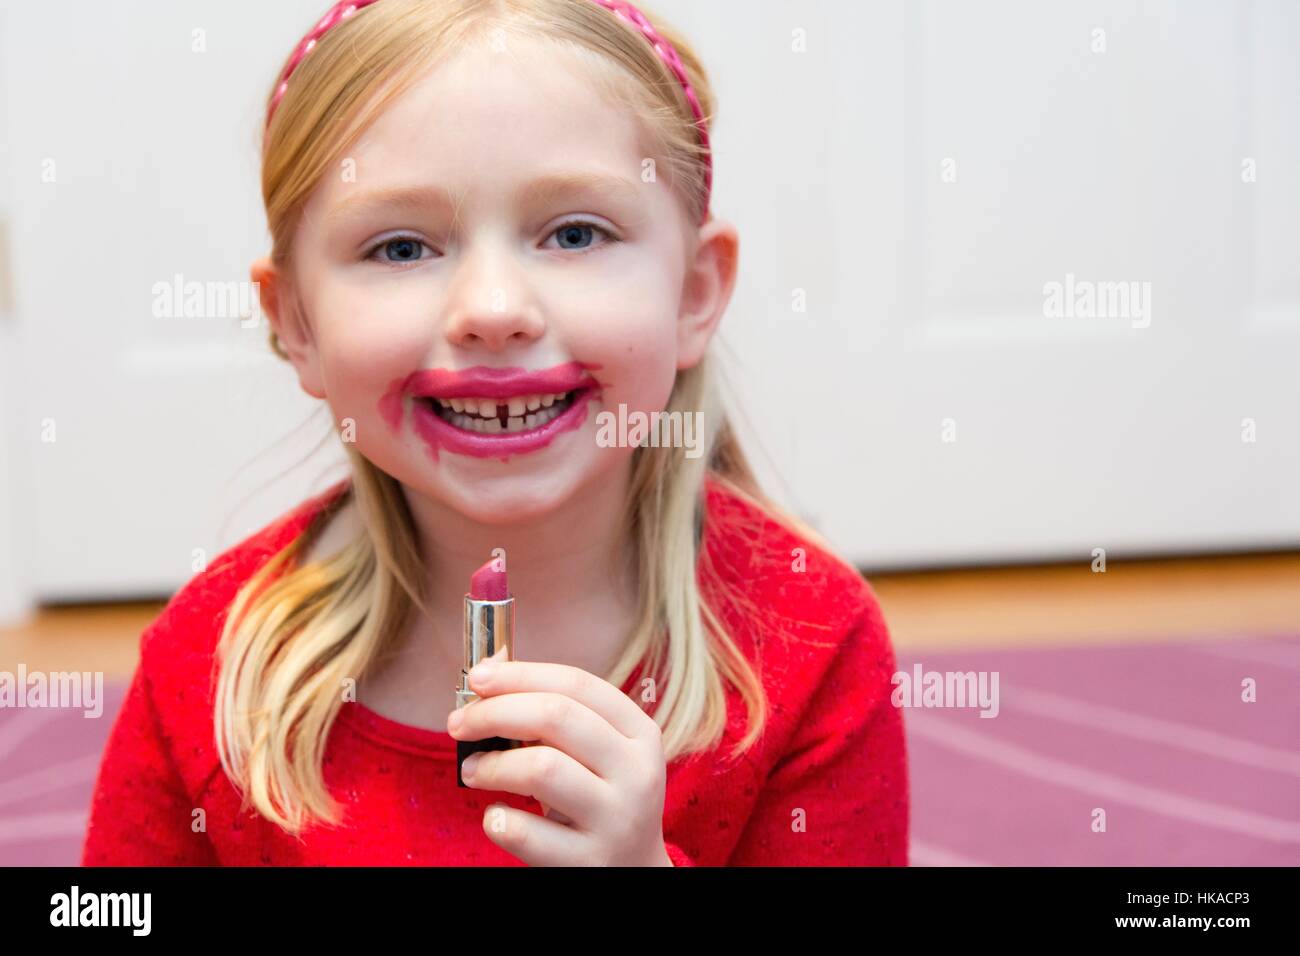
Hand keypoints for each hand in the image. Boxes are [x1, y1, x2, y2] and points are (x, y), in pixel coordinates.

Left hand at [447, 658, 672, 865]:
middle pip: (556, 716)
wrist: (634, 871)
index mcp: (639, 733)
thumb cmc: (600, 798)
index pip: (577, 684)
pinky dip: (497, 818)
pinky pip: (526, 833)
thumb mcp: (600, 753)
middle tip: (458, 723)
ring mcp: (616, 820)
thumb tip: (490, 672)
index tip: (476, 677)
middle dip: (494, 712)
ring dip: (492, 764)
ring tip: (473, 770)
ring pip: (541, 768)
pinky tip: (495, 815)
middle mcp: (636, 772)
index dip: (520, 674)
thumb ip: (557, 716)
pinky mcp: (589, 862)